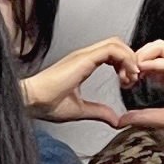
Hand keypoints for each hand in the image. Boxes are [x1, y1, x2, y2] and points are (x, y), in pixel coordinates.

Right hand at [23, 36, 137, 127]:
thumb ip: (98, 112)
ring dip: (129, 59)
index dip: (124, 64)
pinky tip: (127, 75)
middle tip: (132, 79)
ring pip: (116, 43)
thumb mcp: (80, 110)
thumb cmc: (46, 103)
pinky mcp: (84, 58)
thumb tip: (114, 119)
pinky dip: (125, 59)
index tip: (127, 83)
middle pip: (116, 44)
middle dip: (130, 59)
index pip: (110, 53)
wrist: (32, 101)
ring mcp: (83, 55)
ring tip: (131, 78)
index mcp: (82, 64)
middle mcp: (84, 56)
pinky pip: (112, 49)